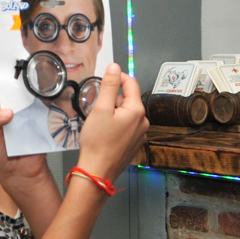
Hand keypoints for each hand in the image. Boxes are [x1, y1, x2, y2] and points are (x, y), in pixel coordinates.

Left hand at [0, 30, 54, 197]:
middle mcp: (11, 100)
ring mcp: (27, 105)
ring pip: (32, 79)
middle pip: (12, 70)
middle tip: (16, 29)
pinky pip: (48, 96)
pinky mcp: (42, 113)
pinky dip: (52, 84)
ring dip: (35, 63)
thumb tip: (5, 111)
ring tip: (37, 42)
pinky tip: (56, 71)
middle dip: (13, 50)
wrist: (22, 174)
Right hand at [76, 63, 148, 183]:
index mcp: (137, 110)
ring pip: (128, 113)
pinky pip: (127, 126)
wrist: (97, 171)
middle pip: (129, 99)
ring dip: (115, 111)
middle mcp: (143, 121)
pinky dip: (117, 124)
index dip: (118, 77)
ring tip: (99, 121)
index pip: (131, 83)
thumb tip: (115, 67)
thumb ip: (109, 85)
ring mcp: (140, 134)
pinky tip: (105, 132)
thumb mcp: (100, 109)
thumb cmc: (97, 141)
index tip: (104, 80)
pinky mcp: (134, 144)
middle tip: (96, 106)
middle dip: (114, 98)